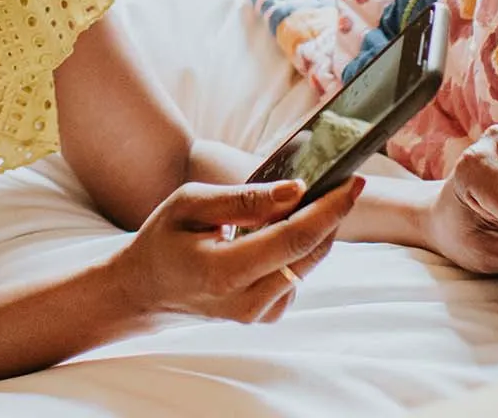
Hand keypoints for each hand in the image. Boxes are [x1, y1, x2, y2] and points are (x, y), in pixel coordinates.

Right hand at [105, 177, 361, 322]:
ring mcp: (257, 314)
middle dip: (332, 216)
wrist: (145, 290)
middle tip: (341, 182)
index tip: (352, 182)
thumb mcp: (189, 204)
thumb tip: (295, 191)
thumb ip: (242, 200)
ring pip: (307, 266)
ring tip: (300, 204)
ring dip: (314, 232)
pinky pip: (296, 277)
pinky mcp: (265, 315)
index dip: (329, 209)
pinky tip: (277, 234)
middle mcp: (246, 302)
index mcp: (223, 272)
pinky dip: (297, 251)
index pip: (293, 239)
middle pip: (310, 254)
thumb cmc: (163, 241)